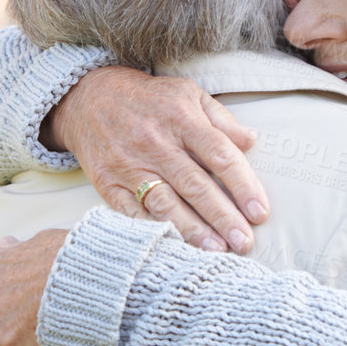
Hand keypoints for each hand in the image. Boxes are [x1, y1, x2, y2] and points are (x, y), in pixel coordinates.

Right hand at [45, 65, 270, 254]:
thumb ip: (221, 120)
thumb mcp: (188, 95)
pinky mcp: (109, 184)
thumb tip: (251, 141)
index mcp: (181, 119)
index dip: (242, 185)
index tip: (259, 212)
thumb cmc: (148, 100)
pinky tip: (173, 246)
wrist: (87, 98)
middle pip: (195, 185)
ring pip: (164, 203)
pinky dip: (152, 231)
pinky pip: (131, 213)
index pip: (219, 155)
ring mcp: (130, 166)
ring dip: (192, 230)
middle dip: (222, 216)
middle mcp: (156, 144)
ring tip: (216, 250)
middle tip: (244, 242)